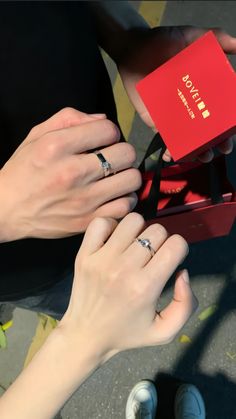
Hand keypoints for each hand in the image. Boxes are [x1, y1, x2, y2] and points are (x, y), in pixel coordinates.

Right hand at [0, 108, 140, 241]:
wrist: (6, 209)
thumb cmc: (23, 171)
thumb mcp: (37, 135)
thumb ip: (69, 119)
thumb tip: (103, 119)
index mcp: (57, 146)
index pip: (108, 129)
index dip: (109, 132)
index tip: (102, 141)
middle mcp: (72, 172)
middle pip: (126, 153)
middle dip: (122, 152)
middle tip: (112, 158)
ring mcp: (82, 200)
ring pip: (131, 180)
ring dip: (127, 176)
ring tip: (115, 177)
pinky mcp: (87, 221)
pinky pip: (125, 207)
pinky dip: (125, 199)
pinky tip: (114, 196)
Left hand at [61, 213, 196, 360]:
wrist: (85, 335)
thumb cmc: (127, 333)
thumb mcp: (165, 331)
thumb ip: (186, 305)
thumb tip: (183, 272)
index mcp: (145, 287)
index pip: (176, 245)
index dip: (179, 249)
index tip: (170, 260)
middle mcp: (123, 269)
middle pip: (156, 230)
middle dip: (161, 240)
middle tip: (152, 256)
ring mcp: (101, 259)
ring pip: (132, 221)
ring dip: (139, 230)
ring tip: (134, 246)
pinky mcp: (84, 254)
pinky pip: (101, 223)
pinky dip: (111, 226)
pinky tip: (115, 241)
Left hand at [118, 26, 235, 161]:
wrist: (135, 46)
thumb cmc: (164, 42)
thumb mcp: (191, 37)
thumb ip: (215, 38)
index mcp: (203, 91)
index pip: (220, 113)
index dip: (228, 127)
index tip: (231, 134)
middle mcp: (190, 106)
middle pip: (206, 131)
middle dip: (215, 144)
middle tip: (219, 149)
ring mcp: (173, 115)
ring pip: (188, 139)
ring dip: (195, 152)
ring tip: (200, 156)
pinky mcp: (156, 120)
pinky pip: (164, 137)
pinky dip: (169, 149)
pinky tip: (172, 156)